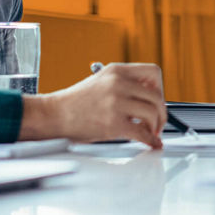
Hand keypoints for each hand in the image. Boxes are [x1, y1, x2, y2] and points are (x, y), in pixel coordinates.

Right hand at [19, 62, 166, 147]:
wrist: (53, 115)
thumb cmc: (75, 102)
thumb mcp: (101, 81)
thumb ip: (124, 84)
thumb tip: (149, 99)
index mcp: (116, 70)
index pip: (153, 73)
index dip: (159, 88)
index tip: (156, 101)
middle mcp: (118, 83)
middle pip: (156, 96)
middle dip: (161, 113)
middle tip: (158, 123)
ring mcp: (116, 102)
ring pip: (152, 113)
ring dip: (155, 126)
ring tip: (149, 132)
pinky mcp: (113, 123)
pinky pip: (142, 133)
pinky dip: (150, 141)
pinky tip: (150, 144)